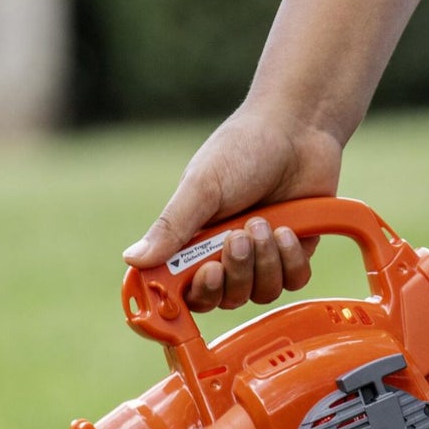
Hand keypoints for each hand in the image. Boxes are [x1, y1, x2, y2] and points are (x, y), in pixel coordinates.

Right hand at [122, 105, 345, 312]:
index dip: (196, 293)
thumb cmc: (243, 149)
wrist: (296, 129)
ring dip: (265, 260)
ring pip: (262, 293)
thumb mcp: (201, 186)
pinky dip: (291, 258)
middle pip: (227, 298)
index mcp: (194, 242)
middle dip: (235, 272)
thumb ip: (171, 227)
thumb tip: (131, 259)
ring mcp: (262, 258)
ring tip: (266, 222)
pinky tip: (288, 228)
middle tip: (239, 236)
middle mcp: (226, 256)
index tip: (206, 274)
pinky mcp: (294, 254)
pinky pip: (293, 280)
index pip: (187, 291)